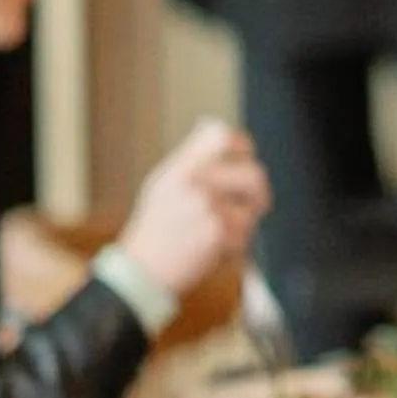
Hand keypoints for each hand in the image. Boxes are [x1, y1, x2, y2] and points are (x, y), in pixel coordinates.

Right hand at [117, 119, 270, 298]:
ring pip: (251, 208)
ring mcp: (206, 208)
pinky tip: (211, 249)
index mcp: (179, 168)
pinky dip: (235, 245)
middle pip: (253, 173)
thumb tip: (213, 124)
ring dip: (244, 222)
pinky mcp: (216, 234)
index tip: (244, 158)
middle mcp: (193, 183)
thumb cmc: (155, 228)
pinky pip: (244, 234)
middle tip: (255, 203)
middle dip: (258, 192)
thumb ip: (191, 156)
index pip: (221, 136)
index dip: (241, 145)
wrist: (139, 273)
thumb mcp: (163, 183)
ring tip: (220, 231)